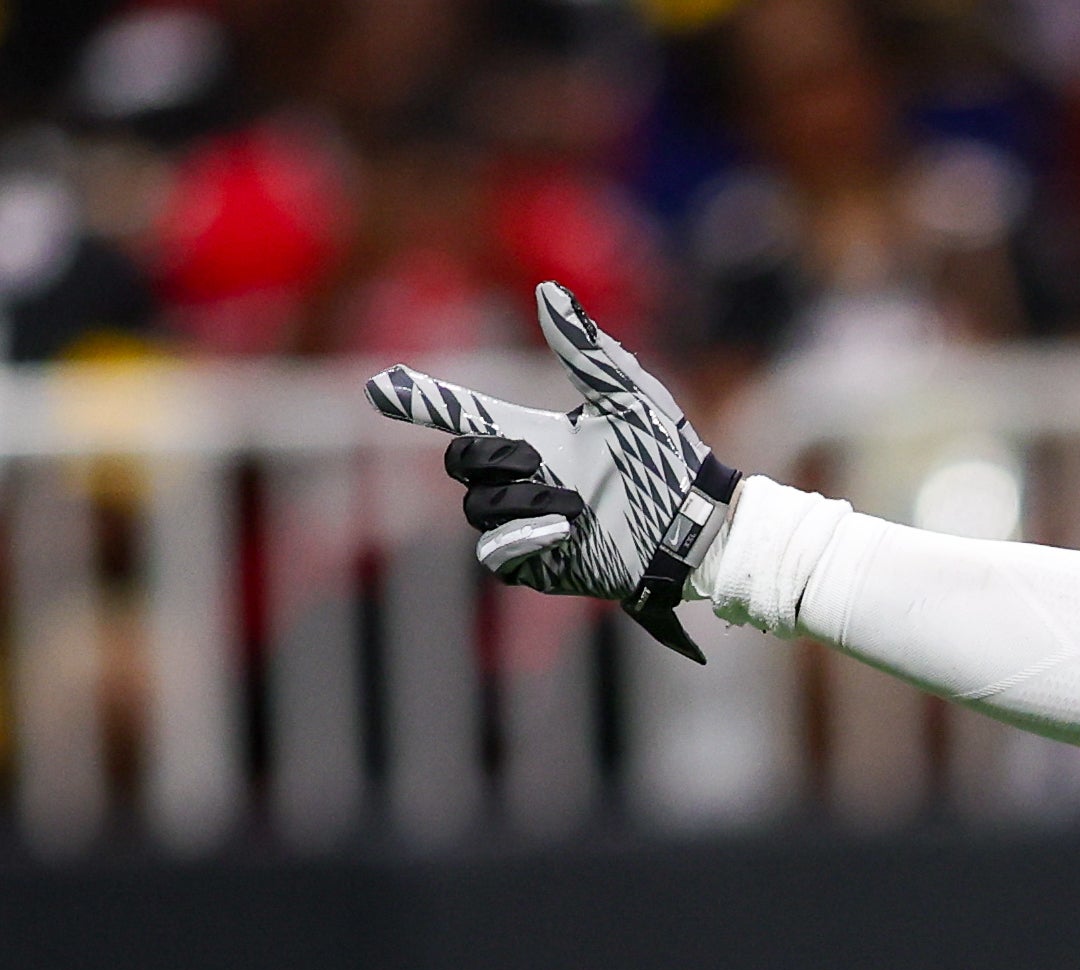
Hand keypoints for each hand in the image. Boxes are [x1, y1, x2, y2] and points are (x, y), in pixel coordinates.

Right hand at [365, 282, 740, 662]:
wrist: (696, 524)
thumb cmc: (669, 458)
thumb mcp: (630, 396)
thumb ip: (587, 348)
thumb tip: (548, 291)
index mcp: (536, 436)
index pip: (463, 415)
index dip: (421, 401)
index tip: (380, 388)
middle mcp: (525, 479)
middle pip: (460, 461)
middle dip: (489, 455)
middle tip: (536, 456)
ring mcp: (529, 524)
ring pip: (477, 508)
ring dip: (523, 499)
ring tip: (578, 503)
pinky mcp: (542, 565)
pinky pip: (497, 553)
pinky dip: (522, 536)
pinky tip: (566, 528)